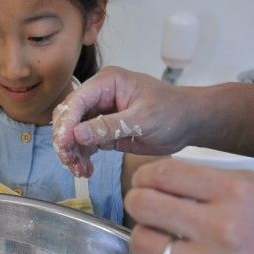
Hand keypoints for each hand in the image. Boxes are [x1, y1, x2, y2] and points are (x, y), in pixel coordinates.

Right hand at [52, 66, 198, 176]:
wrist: (189, 124)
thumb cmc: (173, 112)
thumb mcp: (143, 119)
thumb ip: (109, 126)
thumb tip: (78, 134)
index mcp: (108, 82)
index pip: (77, 101)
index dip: (67, 124)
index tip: (64, 145)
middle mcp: (99, 95)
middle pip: (69, 117)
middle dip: (66, 141)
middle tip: (70, 162)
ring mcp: (100, 113)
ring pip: (73, 134)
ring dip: (73, 153)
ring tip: (80, 171)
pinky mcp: (103, 130)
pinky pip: (84, 144)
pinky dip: (82, 157)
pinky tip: (86, 170)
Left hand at [124, 158, 253, 253]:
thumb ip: (206, 182)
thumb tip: (154, 181)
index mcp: (238, 193)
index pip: (165, 174)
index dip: (145, 177)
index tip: (144, 182)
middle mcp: (224, 230)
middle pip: (144, 206)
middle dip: (138, 202)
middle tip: (145, 206)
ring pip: (143, 244)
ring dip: (145, 236)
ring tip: (160, 237)